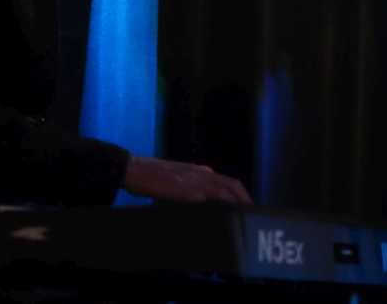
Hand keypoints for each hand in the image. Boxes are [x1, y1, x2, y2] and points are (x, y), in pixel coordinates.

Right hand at [122, 156, 252, 204]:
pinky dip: (225, 205)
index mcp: (198, 171)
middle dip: (245, 199)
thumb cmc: (150, 177)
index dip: (239, 193)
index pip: (226, 181)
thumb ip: (187, 188)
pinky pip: (214, 198)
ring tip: (247, 217)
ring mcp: (196, 180)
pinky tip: (230, 216)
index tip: (245, 206)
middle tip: (252, 214)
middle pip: (232, 184)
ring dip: (239, 202)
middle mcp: (201, 173)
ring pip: (227, 189)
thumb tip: (198, 200)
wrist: (135, 170)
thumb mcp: (173, 180)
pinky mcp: (189, 190)